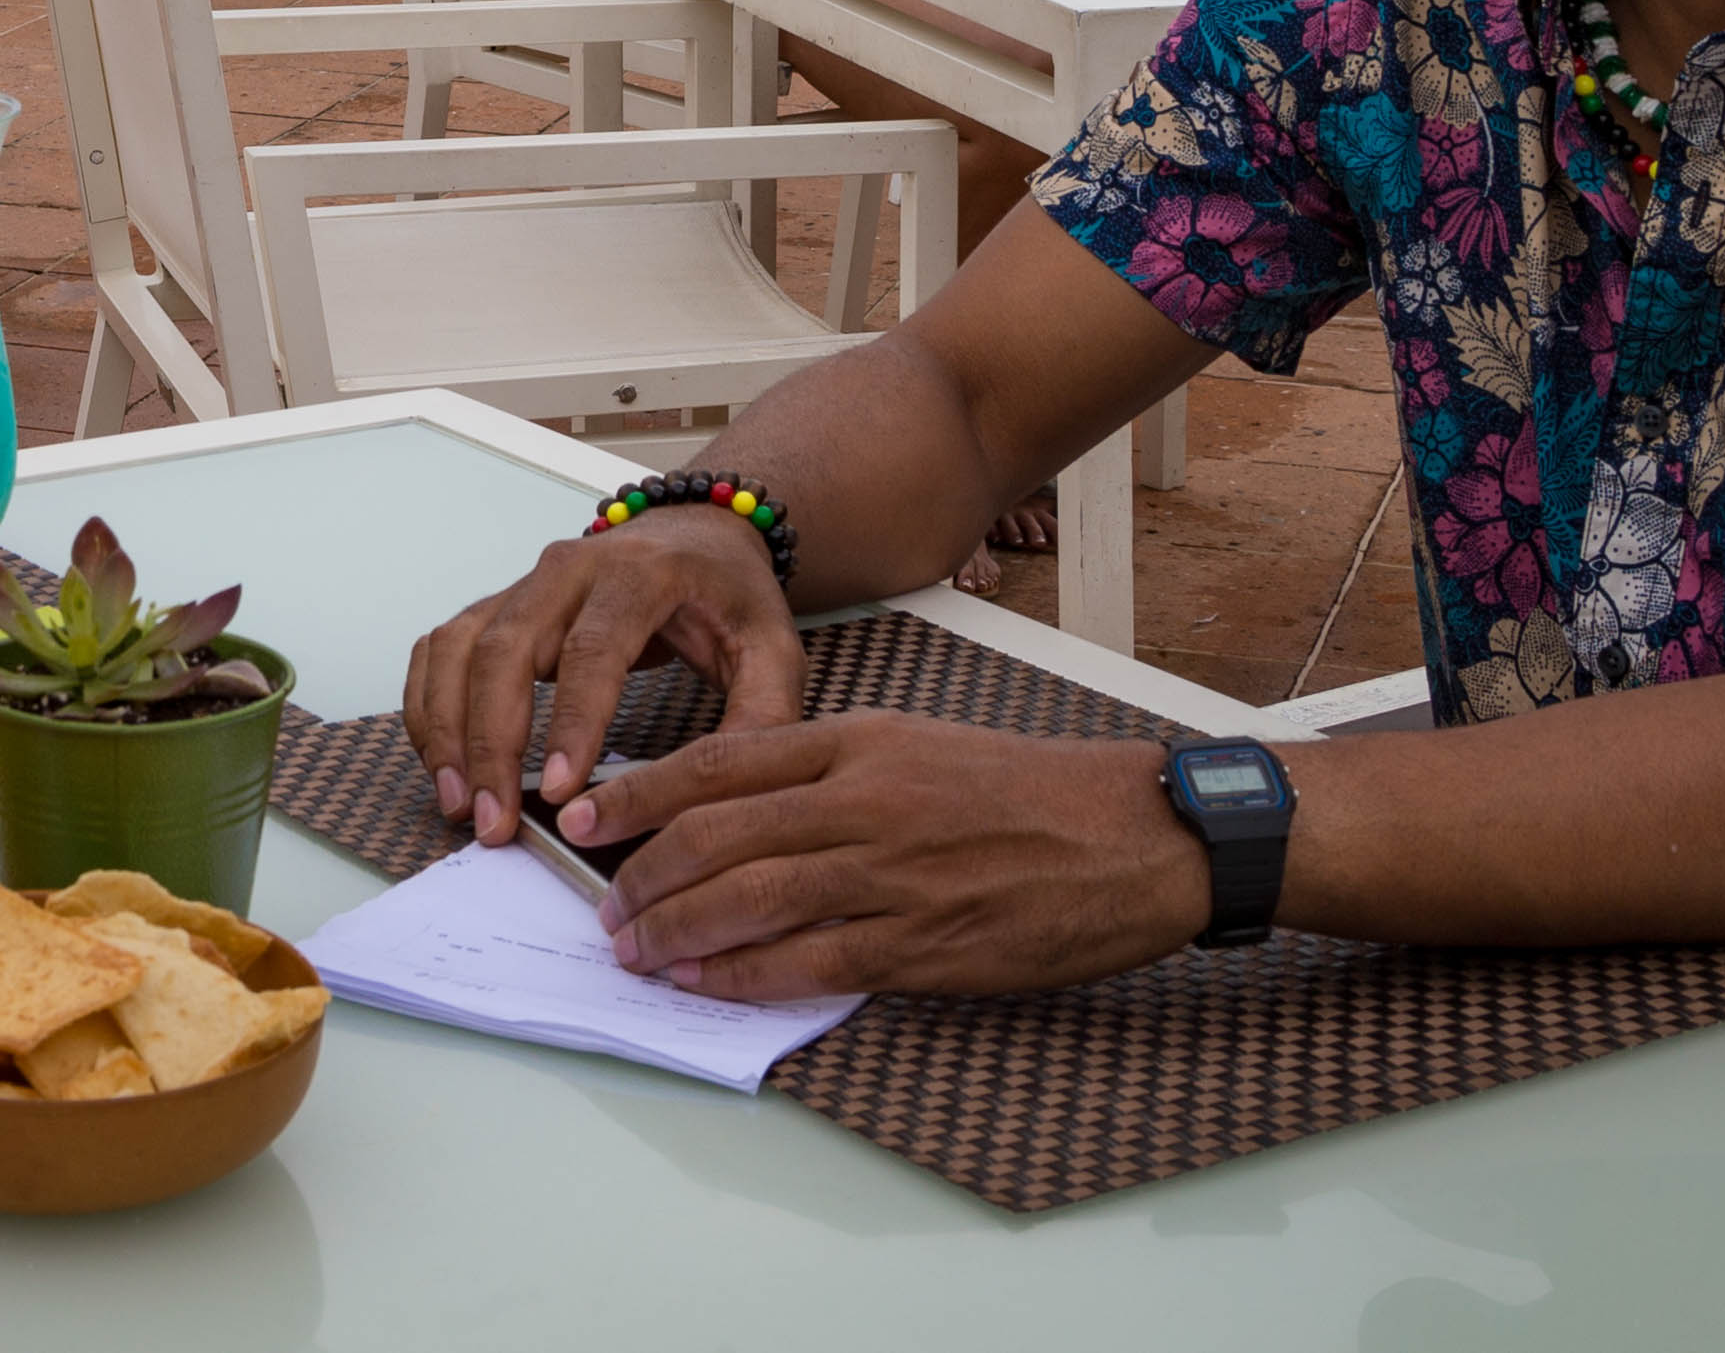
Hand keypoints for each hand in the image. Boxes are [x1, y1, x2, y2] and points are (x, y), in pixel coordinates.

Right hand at [400, 510, 800, 851]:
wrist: (695, 534)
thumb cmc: (728, 594)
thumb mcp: (773, 648)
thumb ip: (762, 716)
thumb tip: (727, 795)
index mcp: (638, 574)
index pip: (593, 650)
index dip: (571, 723)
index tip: (561, 791)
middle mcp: (567, 569)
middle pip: (505, 649)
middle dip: (491, 742)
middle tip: (494, 819)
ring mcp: (522, 584)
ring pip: (458, 648)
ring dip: (447, 729)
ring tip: (459, 805)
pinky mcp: (496, 606)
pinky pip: (439, 649)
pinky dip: (428, 706)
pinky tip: (442, 764)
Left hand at [577, 718, 1203, 999]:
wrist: (1137, 836)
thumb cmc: (1030, 790)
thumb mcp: (917, 744)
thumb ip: (828, 769)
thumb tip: (734, 807)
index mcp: (859, 741)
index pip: (717, 763)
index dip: (638, 795)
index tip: (588, 819)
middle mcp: (863, 799)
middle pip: (715, 833)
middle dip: (639, 871)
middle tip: (602, 903)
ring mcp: (891, 873)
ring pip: (747, 898)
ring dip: (674, 928)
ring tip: (634, 949)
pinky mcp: (921, 943)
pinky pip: (806, 962)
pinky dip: (740, 976)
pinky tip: (701, 982)